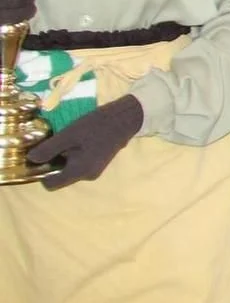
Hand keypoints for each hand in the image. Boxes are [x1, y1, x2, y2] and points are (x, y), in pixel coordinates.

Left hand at [28, 94, 143, 189]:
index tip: (39, 156)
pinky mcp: (98, 163)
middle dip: (52, 162)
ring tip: (65, 138)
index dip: (40, 172)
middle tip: (52, 142)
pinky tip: (77, 140)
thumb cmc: (97, 125)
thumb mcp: (69, 134)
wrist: (126, 118)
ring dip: (63, 157)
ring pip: (69, 169)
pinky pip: (78, 164)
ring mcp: (94, 170)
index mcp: (79, 171)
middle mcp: (87, 176)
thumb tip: (31, 160)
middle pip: (59, 176)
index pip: (50, 184)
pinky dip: (73, 155)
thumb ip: (49, 149)